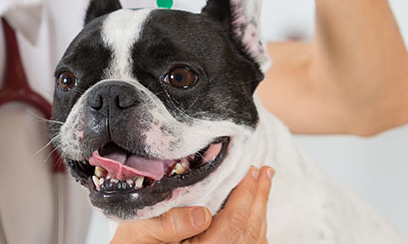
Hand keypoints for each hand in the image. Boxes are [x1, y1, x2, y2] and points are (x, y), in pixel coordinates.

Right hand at [110, 165, 273, 243]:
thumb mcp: (141, 230)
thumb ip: (171, 224)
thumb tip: (203, 213)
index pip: (235, 222)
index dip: (247, 194)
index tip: (252, 170)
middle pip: (249, 231)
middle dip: (259, 198)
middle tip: (265, 172)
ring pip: (252, 241)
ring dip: (260, 212)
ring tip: (262, 187)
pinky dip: (255, 231)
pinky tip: (253, 216)